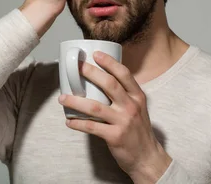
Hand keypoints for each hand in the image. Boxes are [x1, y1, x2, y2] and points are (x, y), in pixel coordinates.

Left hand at [58, 52, 171, 182]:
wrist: (147, 157)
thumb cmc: (139, 130)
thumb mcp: (138, 108)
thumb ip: (125, 95)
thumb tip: (101, 81)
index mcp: (137, 97)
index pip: (124, 74)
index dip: (110, 63)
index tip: (96, 54)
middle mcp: (131, 106)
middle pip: (110, 85)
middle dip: (91, 73)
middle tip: (77, 67)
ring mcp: (123, 122)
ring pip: (95, 107)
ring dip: (76, 101)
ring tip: (62, 98)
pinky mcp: (115, 136)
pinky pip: (92, 127)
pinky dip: (78, 124)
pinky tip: (68, 121)